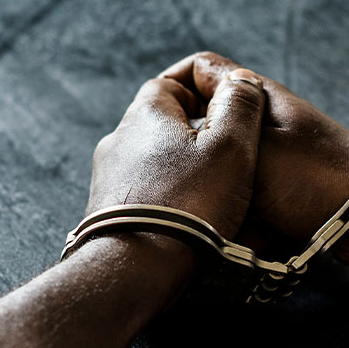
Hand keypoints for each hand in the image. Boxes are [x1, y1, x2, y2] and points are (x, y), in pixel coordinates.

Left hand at [87, 67, 265, 240]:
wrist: (138, 268)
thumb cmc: (189, 204)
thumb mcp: (232, 146)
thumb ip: (241, 105)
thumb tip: (241, 79)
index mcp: (146, 115)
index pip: (170, 82)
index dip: (202, 89)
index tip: (227, 110)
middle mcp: (119, 141)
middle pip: (162, 123)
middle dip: (195, 133)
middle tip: (228, 154)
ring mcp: (109, 179)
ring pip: (153, 160)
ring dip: (181, 167)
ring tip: (213, 189)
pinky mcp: (108, 212)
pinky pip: (144, 192)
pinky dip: (167, 195)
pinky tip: (187, 214)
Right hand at [159, 52, 348, 242]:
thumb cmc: (311, 178)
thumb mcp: (250, 149)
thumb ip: (212, 133)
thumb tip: (177, 129)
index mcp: (254, 96)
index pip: (199, 71)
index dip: (171, 89)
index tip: (150, 125)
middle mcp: (262, 123)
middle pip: (209, 130)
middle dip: (197, 160)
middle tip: (181, 185)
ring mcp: (273, 158)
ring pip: (225, 173)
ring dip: (223, 198)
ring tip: (220, 216)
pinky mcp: (283, 191)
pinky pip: (247, 202)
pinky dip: (245, 218)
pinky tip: (247, 236)